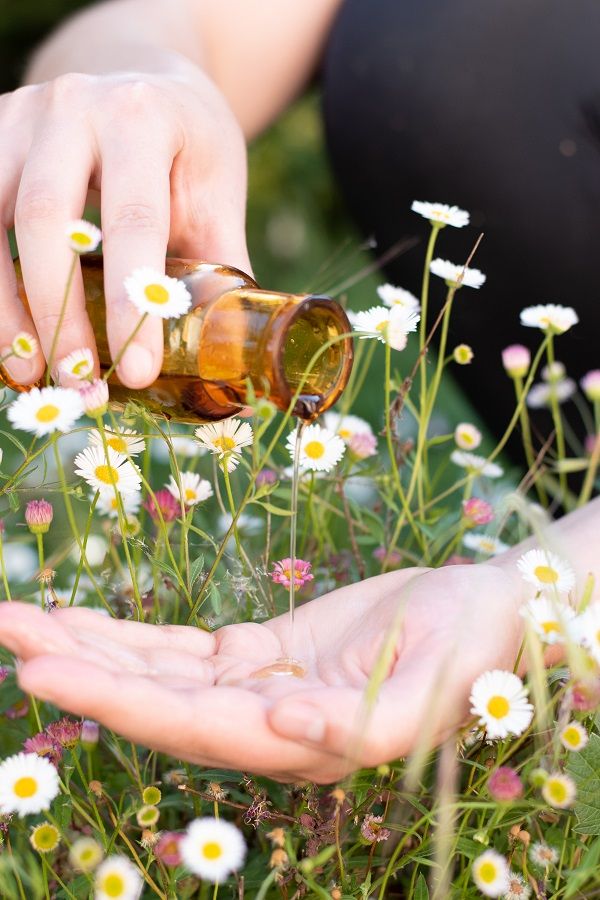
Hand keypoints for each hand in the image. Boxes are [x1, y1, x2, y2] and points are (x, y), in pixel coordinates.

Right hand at [0, 69, 249, 386]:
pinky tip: (5, 328)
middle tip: (76, 381)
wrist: (138, 75)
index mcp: (143, 118)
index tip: (137, 373)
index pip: (134, 221)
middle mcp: (72, 106)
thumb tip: (232, 352)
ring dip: (5, 305)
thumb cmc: (186, 146)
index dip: (133, 302)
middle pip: (46, 217)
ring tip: (30, 370)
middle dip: (58, 312)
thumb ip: (220, 264)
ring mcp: (20, 116)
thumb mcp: (217, 191)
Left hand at [0, 564, 523, 782]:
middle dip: (81, 667)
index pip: (190, 725)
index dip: (116, 697)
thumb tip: (280, 727)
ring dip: (93, 644)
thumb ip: (361, 727)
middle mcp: (267, 722)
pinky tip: (83, 618)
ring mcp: (259, 684)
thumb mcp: (435, 691)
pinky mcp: (262, 650)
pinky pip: (184, 645)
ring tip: (22, 617)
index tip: (44, 666)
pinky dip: (133, 632)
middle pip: (155, 700)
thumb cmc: (473, 649)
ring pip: (160, 670)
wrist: (487, 609)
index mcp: (301, 740)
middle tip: (8, 627)